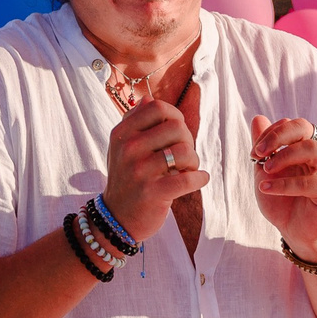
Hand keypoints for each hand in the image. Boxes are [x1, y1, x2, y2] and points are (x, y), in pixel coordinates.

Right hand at [105, 99, 206, 239]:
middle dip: (188, 140)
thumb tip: (150, 99)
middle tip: (183, 156)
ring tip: (188, 170)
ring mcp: (139, 171)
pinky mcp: (152, 193)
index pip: (157, 107)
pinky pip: (188, 180)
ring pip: (185, 152)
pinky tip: (199, 180)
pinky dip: (200, 179)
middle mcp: (128, 149)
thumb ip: (135, 122)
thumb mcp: (121, 147)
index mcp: (121, 133)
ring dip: (194, 162)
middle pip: (176, 127)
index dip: (174, 116)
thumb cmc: (127, 178)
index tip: (177, 132)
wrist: (116, 218)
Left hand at [251, 114, 316, 256]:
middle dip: (277, 137)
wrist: (293, 231)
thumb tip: (258, 118)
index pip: (294, 125)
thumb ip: (264, 146)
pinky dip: (284, 184)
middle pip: (305, 128)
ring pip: (311, 149)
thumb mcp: (266, 170)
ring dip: (283, 157)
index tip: (254, 152)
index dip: (271, 133)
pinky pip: (309, 181)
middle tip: (257, 154)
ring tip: (265, 171)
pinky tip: (266, 188)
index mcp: (312, 144)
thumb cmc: (282, 200)